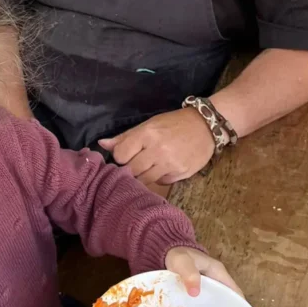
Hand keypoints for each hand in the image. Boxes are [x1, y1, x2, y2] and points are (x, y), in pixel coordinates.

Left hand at [98, 109, 214, 184]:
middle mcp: (158, 150)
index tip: (126, 155)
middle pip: (132, 170)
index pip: (121, 155)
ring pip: (145, 180)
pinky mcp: (182, 174)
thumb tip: (102, 145)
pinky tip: (163, 169)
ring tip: (148, 167)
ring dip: (144, 176)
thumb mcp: (149, 125)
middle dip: (131, 169)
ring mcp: (171, 164)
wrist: (206, 126)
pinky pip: (162, 182)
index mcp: (147, 134)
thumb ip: (125, 137)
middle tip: (136, 163)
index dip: (120, 157)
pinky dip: (159, 178)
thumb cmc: (173, 124)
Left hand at [165, 247, 242, 297]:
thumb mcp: (183, 262)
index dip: (240, 306)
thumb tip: (195, 293)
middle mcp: (217, 279)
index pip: (235, 292)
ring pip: (217, 301)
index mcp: (218, 272)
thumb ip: (190, 275)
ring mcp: (209, 285)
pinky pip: (207, 302)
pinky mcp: (200, 289)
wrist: (168, 251)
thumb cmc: (178, 255)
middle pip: (228, 299)